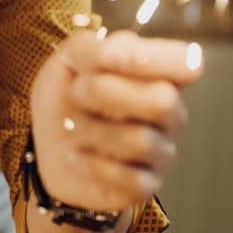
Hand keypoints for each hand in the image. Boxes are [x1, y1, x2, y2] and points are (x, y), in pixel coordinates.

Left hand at [30, 30, 201, 211]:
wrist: (45, 149)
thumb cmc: (65, 99)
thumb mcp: (68, 61)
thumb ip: (91, 47)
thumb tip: (115, 51)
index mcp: (158, 74)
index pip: (187, 62)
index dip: (149, 58)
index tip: (107, 56)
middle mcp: (169, 112)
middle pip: (164, 100)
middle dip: (107, 91)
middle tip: (77, 92)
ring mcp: (161, 150)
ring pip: (141, 141)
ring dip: (92, 130)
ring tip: (73, 127)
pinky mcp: (146, 185)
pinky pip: (131, 179)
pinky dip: (92, 164)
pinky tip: (78, 157)